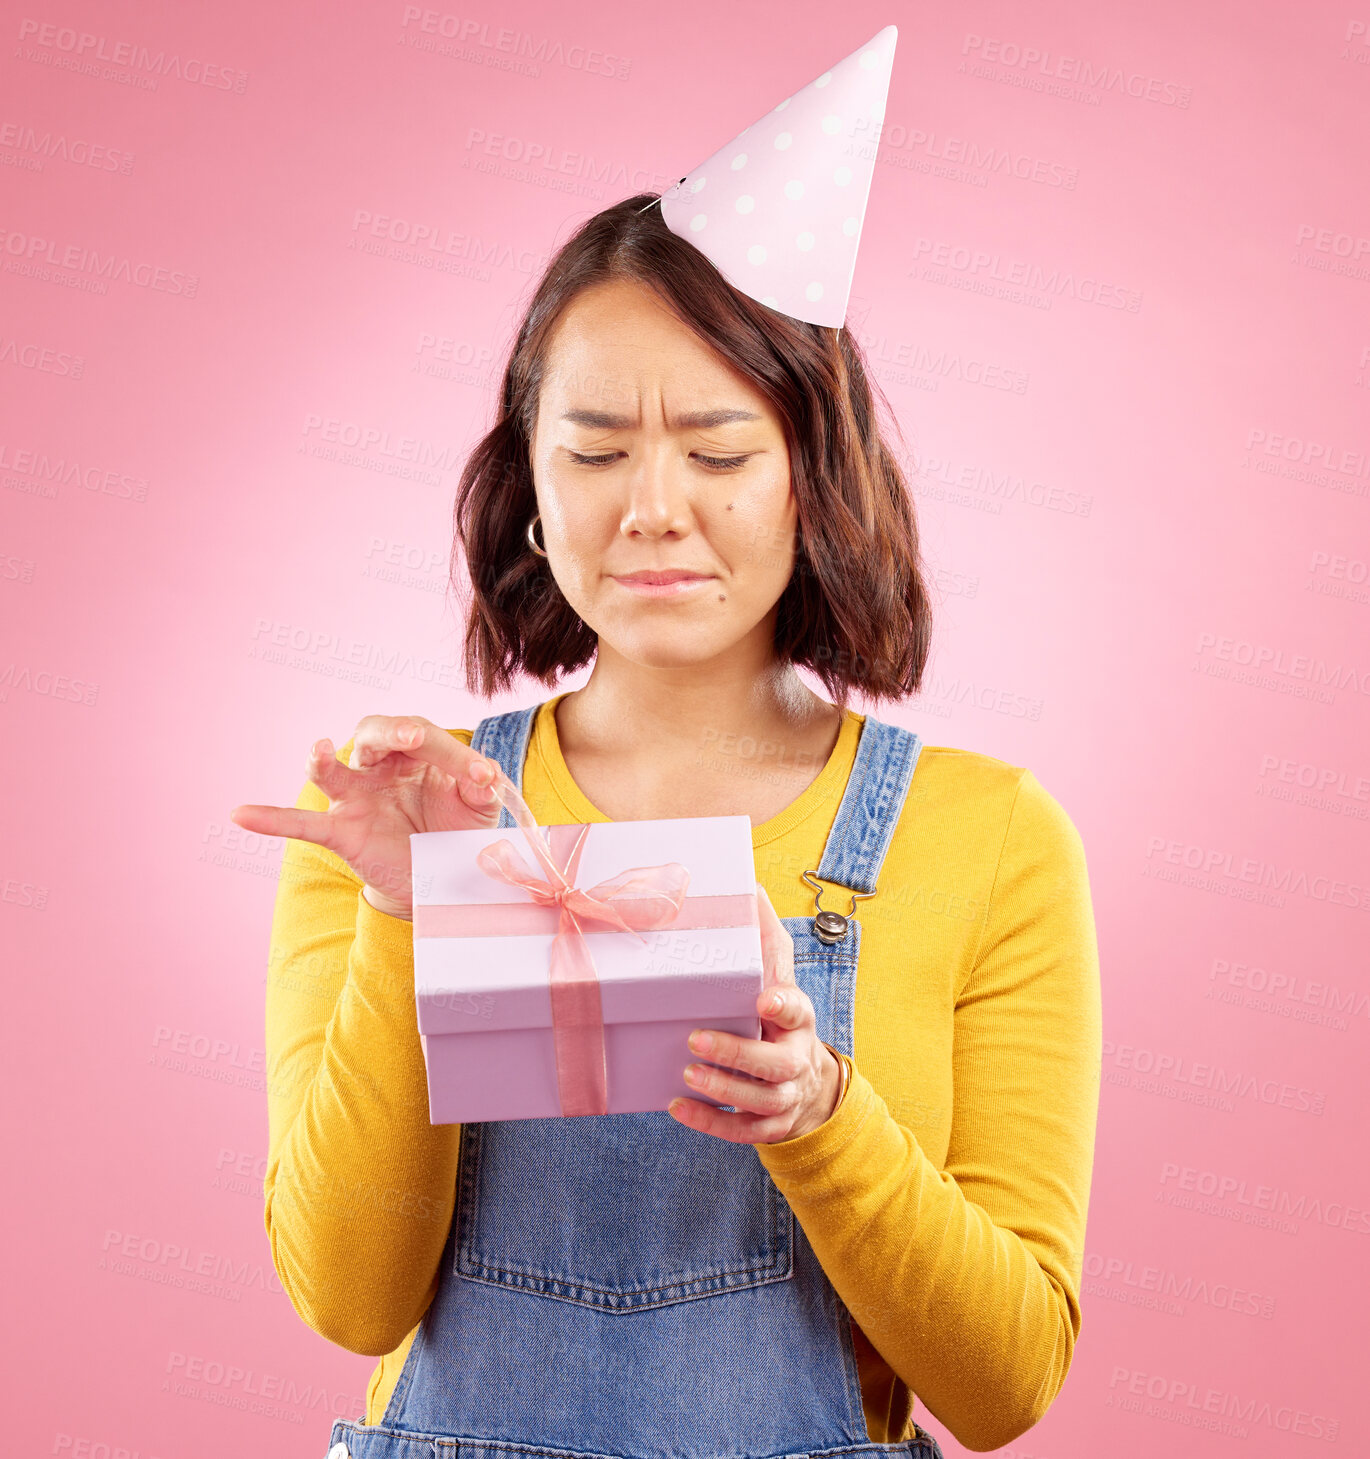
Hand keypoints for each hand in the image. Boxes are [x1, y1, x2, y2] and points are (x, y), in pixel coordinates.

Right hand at [230, 715, 507, 918]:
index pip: (427, 737)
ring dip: (324, 760)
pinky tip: (240, 814)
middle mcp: (381, 766)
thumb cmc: (456, 827)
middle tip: (414, 737)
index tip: (481, 777)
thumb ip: (481, 786)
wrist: (441, 877)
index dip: (454, 754)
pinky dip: (271, 819)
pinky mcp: (341, 831)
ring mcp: (356, 797)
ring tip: (321, 750)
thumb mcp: (478, 805)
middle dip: (394, 732)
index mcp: (416, 752)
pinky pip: (301, 823)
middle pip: (377, 735)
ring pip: (333, 771)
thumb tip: (485, 776)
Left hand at [667, 884, 843, 1143]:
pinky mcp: (769, 1125)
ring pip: (762, 1101)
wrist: (807, 1080)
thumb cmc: (777, 1016)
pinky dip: (711, 1123)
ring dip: (724, 1089)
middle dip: (737, 1055)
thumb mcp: (776, 975)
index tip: (764, 1000)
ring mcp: (786, 1097)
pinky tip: (678, 1107)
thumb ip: (763, 936)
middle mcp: (796, 1060)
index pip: (798, 1011)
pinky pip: (743, 1131)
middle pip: (777, 1065)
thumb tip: (748, 884)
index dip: (783, 1007)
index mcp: (797, 1020)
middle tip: (696, 1040)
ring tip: (687, 1074)